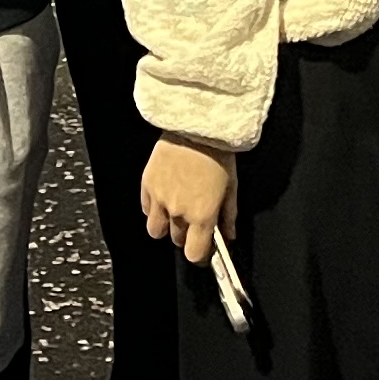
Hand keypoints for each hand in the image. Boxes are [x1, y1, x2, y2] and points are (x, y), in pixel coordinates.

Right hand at [141, 138, 235, 266]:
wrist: (196, 124)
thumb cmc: (217, 152)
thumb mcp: (232, 187)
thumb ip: (228, 216)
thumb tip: (229, 234)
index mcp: (202, 214)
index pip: (195, 253)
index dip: (200, 255)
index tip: (203, 250)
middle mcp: (178, 210)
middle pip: (177, 241)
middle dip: (186, 236)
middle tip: (194, 221)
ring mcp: (160, 198)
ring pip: (156, 230)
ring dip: (166, 226)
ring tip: (176, 212)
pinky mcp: (147, 184)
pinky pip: (146, 208)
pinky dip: (154, 208)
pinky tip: (165, 196)